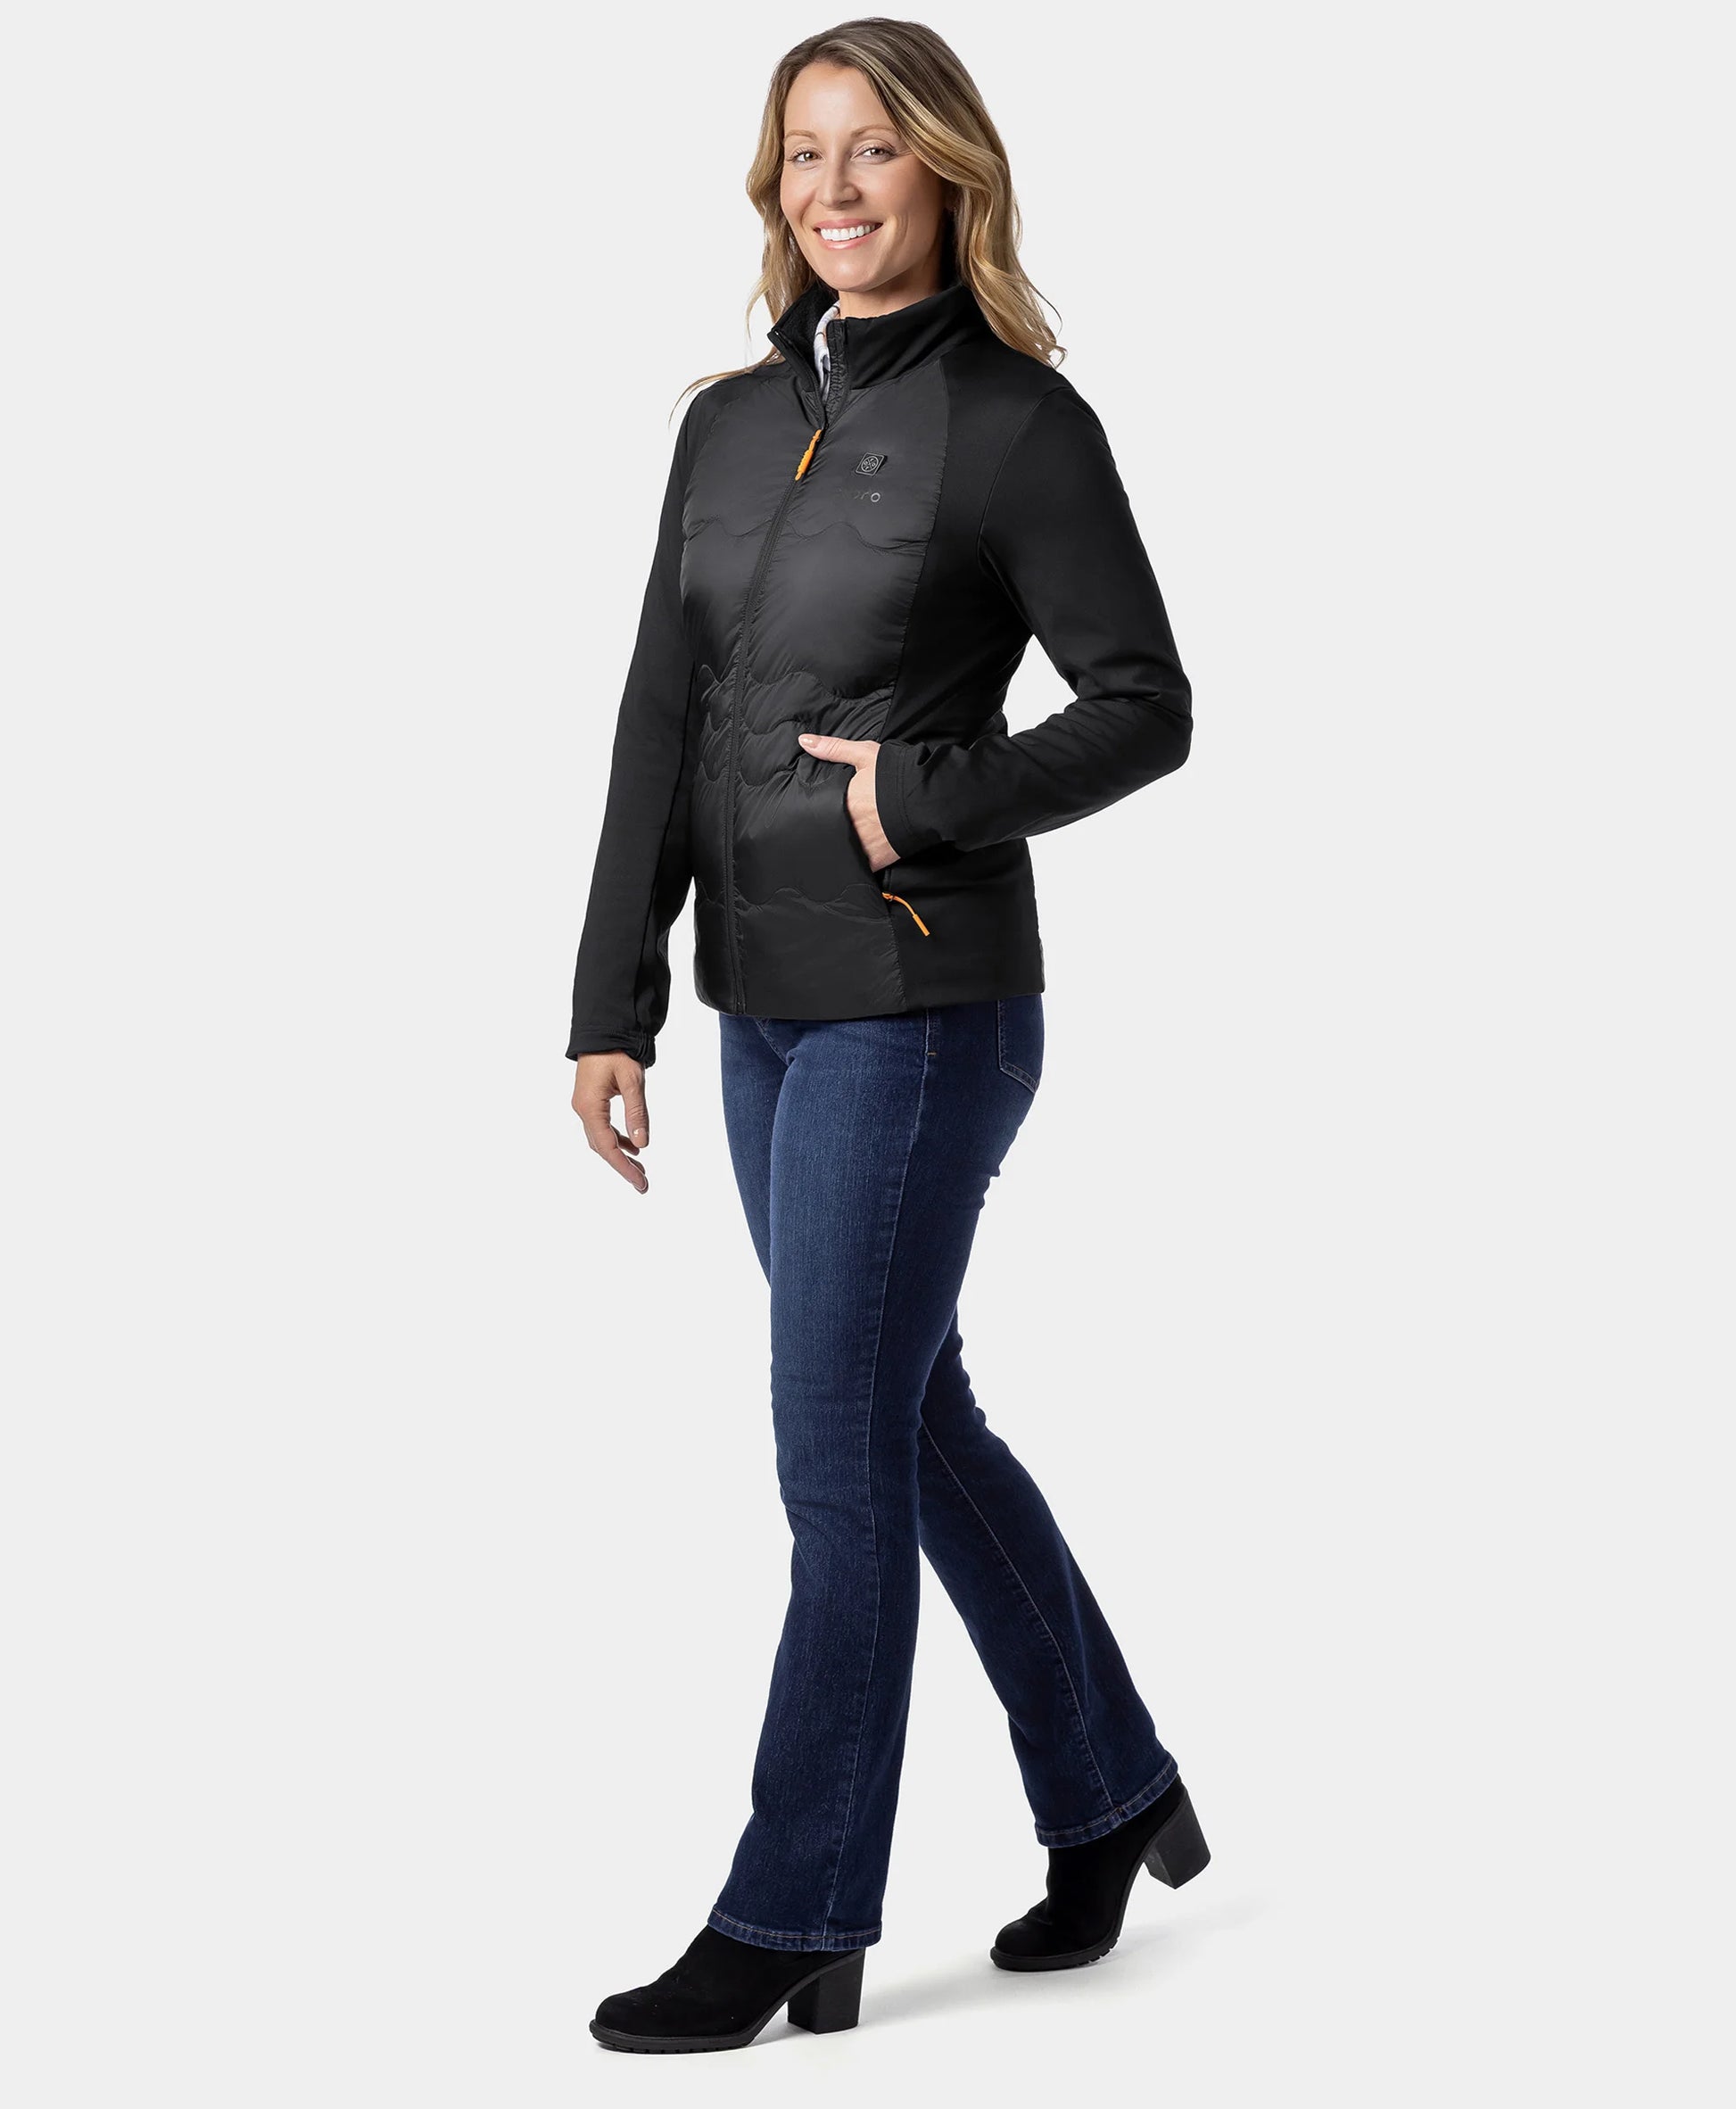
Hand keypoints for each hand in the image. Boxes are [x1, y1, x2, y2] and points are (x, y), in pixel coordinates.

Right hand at [572, 1051, 650, 1193]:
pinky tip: (632, 1145)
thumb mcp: (632, 1081)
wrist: (603, 1029)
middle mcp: (583, 1109)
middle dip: (622, 1166)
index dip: (623, 1167)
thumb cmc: (616, 1051)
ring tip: (640, 1169)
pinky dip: (617, 1139)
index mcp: (590, 1107)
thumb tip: (641, 1143)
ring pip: (601, 1139)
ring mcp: (585, 1105)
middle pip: (602, 1147)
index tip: (639, 1183)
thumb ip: (637, 1113)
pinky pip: (602, 1127)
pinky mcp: (590, 1101)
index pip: (607, 1147)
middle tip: (642, 1184)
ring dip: (620, 1154)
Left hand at [798, 733, 900, 872]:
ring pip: (842, 852)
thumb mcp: (865, 754)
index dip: (816, 814)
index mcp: (842, 803)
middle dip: (828, 831)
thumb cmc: (898, 774)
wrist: (929, 797)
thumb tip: (805, 741)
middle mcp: (848, 826)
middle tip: (831, 829)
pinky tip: (856, 859)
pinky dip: (857, 864)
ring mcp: (862, 846)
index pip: (818, 813)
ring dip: (842, 848)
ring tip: (844, 843)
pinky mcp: (877, 860)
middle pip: (829, 833)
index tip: (817, 814)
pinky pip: (859, 867)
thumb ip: (833, 749)